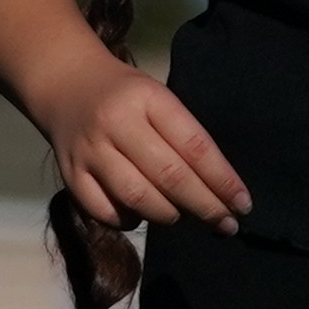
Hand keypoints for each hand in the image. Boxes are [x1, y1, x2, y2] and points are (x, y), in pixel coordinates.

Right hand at [35, 62, 248, 230]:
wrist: (66, 84)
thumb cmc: (126, 95)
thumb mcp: (158, 98)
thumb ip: (182, 137)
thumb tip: (218, 189)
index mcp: (149, 99)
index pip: (194, 145)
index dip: (222, 180)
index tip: (243, 204)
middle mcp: (117, 123)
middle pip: (169, 176)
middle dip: (205, 206)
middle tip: (226, 225)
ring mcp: (90, 150)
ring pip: (137, 197)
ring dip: (168, 215)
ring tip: (183, 217)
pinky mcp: (69, 174)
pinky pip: (104, 211)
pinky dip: (129, 220)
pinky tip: (142, 216)